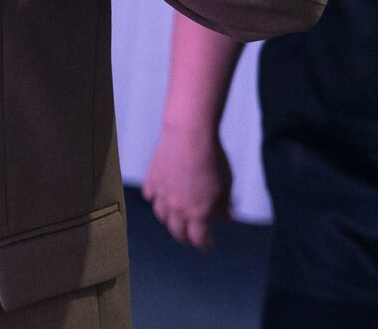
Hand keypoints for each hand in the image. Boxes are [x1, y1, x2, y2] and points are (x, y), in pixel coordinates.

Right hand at [141, 124, 232, 250]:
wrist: (190, 134)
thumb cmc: (213, 158)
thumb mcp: (226, 185)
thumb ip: (224, 206)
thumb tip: (226, 219)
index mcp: (198, 213)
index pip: (198, 239)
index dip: (204, 244)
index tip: (208, 244)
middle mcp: (177, 207)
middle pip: (177, 232)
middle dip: (186, 237)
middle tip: (191, 236)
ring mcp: (162, 193)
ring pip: (162, 216)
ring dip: (170, 220)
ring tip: (176, 217)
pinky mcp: (152, 179)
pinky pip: (151, 196)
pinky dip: (156, 199)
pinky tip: (161, 197)